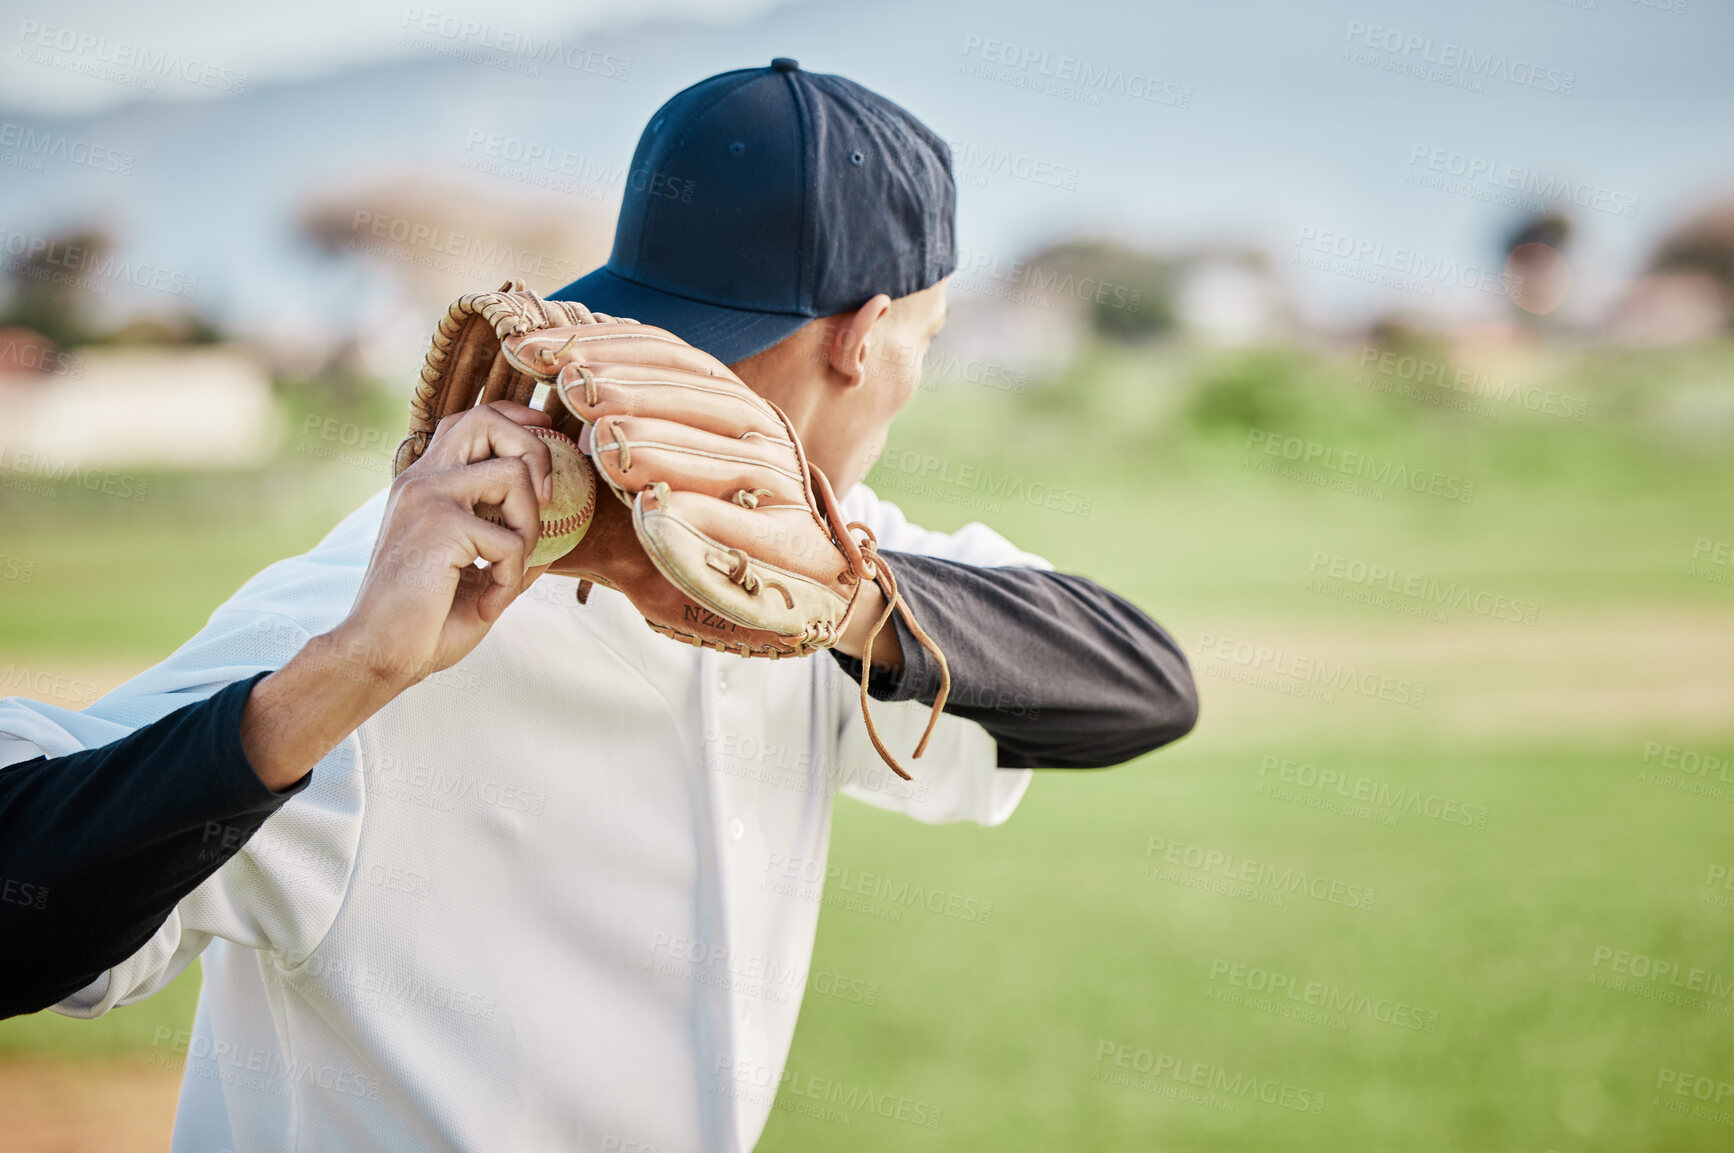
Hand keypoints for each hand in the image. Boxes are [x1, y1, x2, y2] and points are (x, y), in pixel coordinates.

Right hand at [241, 401, 553, 790]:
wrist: (380, 654)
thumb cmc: (424, 622)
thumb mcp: (477, 576)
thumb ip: (508, 549)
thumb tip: (557, 543)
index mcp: (424, 484)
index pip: (469, 421)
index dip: (514, 420)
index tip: (546, 435)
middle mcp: (421, 480)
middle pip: (487, 419)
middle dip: (533, 451)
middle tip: (545, 499)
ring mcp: (428, 496)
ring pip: (514, 474)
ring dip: (529, 528)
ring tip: (507, 570)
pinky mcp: (440, 524)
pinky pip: (511, 540)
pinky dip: (511, 579)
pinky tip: (488, 602)